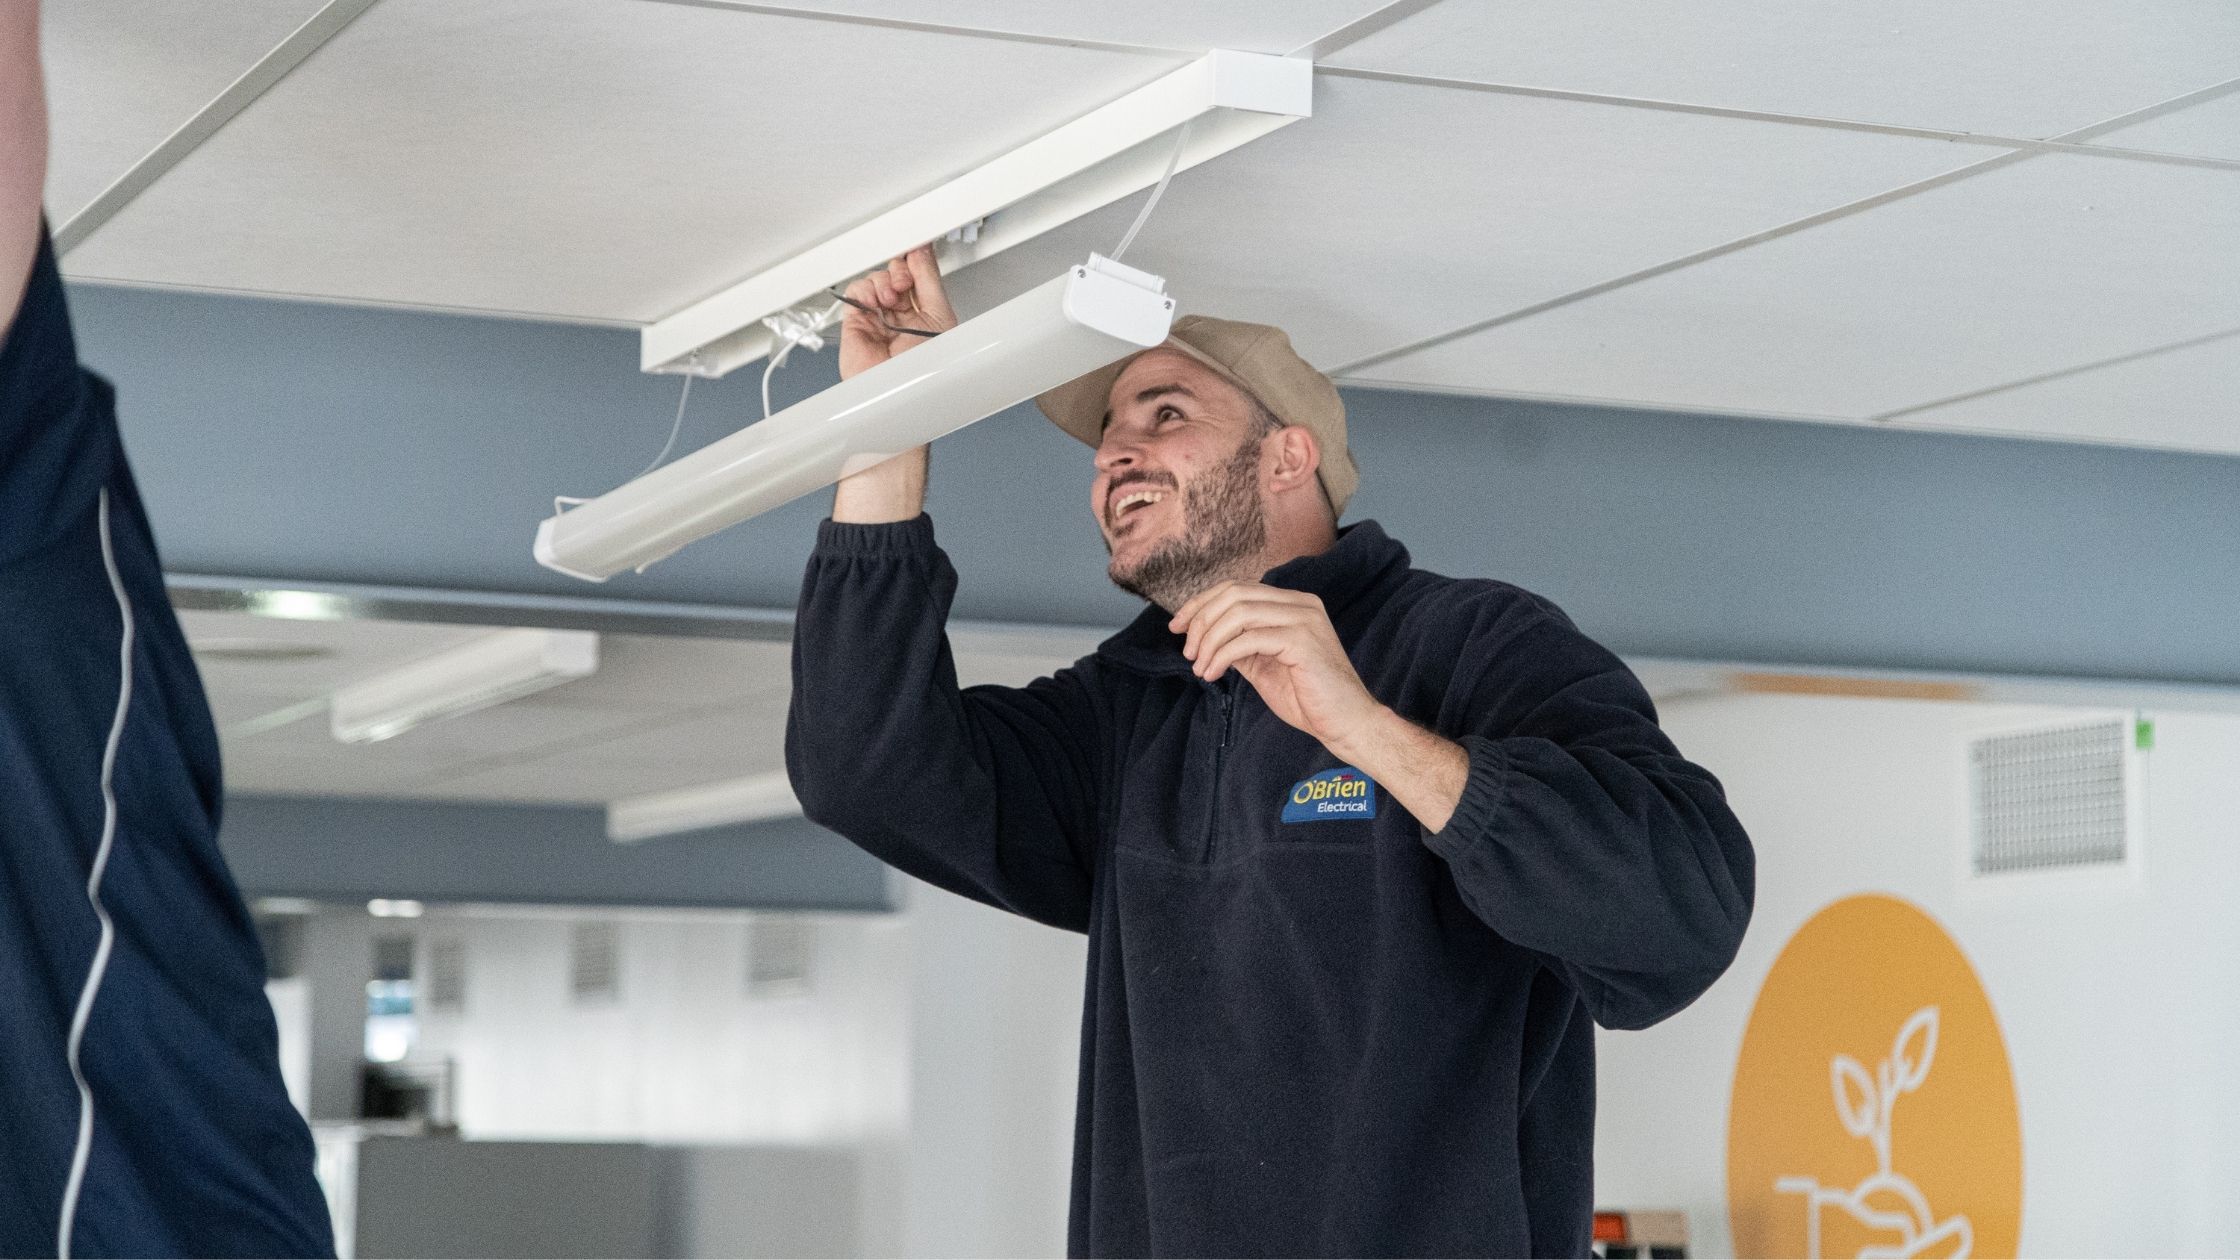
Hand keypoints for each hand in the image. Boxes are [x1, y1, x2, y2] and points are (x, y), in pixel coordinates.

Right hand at [837, 245, 957, 380]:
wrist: (897, 393)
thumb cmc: (924, 371)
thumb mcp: (938, 317)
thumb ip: (929, 280)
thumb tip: (923, 251)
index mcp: (926, 315)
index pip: (920, 277)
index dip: (917, 260)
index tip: (918, 247)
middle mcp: (903, 316)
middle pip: (897, 274)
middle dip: (901, 270)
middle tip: (904, 281)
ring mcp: (879, 318)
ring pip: (877, 279)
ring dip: (884, 281)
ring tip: (890, 299)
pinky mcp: (856, 322)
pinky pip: (856, 292)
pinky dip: (865, 289)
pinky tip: (874, 301)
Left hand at [1170, 582, 1386, 748]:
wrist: (1346, 723)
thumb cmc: (1308, 698)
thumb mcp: (1263, 665)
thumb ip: (1239, 645)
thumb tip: (1204, 636)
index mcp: (1292, 603)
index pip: (1236, 588)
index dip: (1201, 603)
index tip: (1177, 626)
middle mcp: (1300, 603)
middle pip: (1234, 594)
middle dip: (1201, 620)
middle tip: (1188, 652)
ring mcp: (1303, 618)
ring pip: (1239, 613)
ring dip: (1210, 641)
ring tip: (1200, 668)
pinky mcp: (1302, 639)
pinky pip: (1249, 639)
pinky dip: (1223, 655)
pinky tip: (1213, 674)